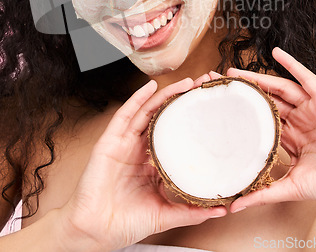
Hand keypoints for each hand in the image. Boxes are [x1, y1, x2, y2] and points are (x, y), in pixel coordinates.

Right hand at [58, 72, 226, 251]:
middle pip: (162, 118)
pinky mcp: (109, 142)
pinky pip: (124, 115)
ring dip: (165, 96)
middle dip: (180, 102)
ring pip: (147, 112)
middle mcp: (138, 150)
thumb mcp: (165, 214)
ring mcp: (124, 143)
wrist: (95, 232)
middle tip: (200, 89)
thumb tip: (220, 209)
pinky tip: (150, 87)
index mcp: (151, 164)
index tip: (209, 111)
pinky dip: (137, 99)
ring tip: (185, 83)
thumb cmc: (125, 223)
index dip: (189, 121)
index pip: (174, 135)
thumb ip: (190, 211)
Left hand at [227, 47, 315, 212]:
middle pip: (266, 103)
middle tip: (220, 85)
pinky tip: (276, 52)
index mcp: (292, 139)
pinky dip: (291, 64)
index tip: (219, 110)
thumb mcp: (292, 187)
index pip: (261, 123)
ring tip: (235, 72)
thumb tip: (234, 206)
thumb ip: (264, 194)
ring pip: (280, 89)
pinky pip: (305, 77)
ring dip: (258, 79)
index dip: (241, 116)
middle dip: (244, 94)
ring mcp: (311, 109)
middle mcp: (300, 121)